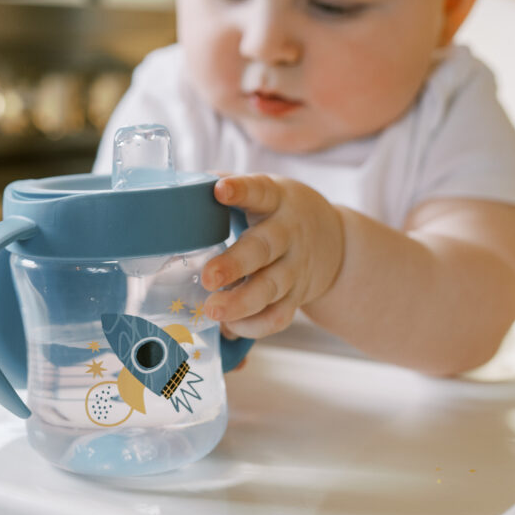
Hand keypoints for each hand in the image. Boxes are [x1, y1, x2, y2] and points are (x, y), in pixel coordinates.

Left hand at [201, 174, 343, 338]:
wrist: (334, 239)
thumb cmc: (279, 213)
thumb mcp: (264, 192)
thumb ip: (227, 186)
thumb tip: (180, 187)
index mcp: (275, 199)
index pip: (259, 191)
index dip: (241, 190)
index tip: (220, 190)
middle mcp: (288, 233)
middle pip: (263, 249)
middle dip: (235, 264)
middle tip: (208, 277)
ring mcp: (295, 267)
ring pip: (271, 288)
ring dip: (241, 303)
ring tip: (213, 311)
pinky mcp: (297, 296)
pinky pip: (278, 316)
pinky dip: (254, 326)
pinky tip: (230, 327)